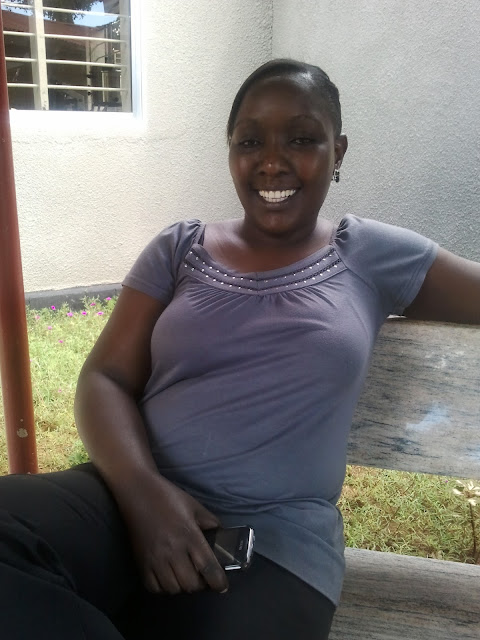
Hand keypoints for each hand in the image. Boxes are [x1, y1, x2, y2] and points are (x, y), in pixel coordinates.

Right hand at [120, 472, 228, 594]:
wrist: (138, 492)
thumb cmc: (168, 497)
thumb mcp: (195, 506)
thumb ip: (210, 522)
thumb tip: (222, 535)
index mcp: (190, 535)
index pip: (207, 567)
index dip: (218, 581)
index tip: (222, 586)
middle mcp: (173, 551)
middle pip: (190, 584)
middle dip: (200, 584)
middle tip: (202, 576)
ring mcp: (155, 559)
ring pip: (173, 589)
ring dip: (182, 586)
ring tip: (185, 575)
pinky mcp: (141, 562)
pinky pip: (154, 587)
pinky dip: (164, 587)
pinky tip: (168, 576)